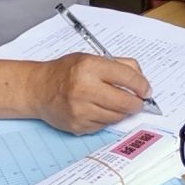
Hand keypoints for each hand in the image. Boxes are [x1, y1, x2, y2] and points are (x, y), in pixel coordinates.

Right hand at [30, 53, 152, 131]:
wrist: (38, 89)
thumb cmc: (65, 72)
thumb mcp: (90, 58)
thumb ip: (119, 65)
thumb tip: (142, 81)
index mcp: (89, 67)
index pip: (127, 77)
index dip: (142, 85)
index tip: (146, 89)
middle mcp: (84, 89)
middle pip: (125, 102)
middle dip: (137, 103)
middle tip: (138, 102)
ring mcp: (80, 110)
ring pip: (117, 117)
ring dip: (122, 112)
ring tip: (117, 104)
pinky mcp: (78, 126)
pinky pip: (104, 125)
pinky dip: (106, 119)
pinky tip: (99, 110)